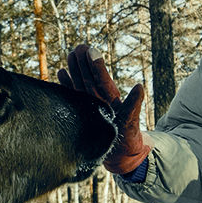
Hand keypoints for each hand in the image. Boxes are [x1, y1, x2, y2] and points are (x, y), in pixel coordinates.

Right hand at [59, 44, 148, 176]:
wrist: (121, 155)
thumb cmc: (128, 140)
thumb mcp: (132, 122)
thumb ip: (133, 105)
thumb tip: (140, 86)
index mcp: (111, 100)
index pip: (101, 79)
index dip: (96, 65)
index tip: (90, 49)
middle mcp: (99, 99)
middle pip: (89, 77)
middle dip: (84, 62)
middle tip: (78, 46)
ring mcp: (90, 105)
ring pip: (81, 83)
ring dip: (75, 69)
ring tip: (70, 54)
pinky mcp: (83, 112)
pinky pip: (73, 95)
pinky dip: (67, 85)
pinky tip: (61, 72)